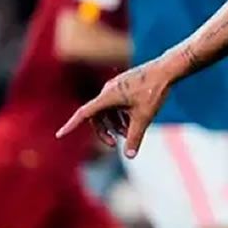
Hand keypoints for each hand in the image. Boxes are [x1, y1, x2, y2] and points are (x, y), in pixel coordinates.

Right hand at [56, 60, 172, 158]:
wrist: (167, 70)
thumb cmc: (154, 91)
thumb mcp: (143, 117)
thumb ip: (134, 137)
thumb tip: (129, 156)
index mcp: (108, 96)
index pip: (84, 114)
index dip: (72, 125)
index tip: (60, 135)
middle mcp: (108, 90)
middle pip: (97, 115)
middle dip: (104, 131)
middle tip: (115, 144)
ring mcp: (116, 86)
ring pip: (108, 110)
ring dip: (115, 124)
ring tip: (128, 134)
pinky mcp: (125, 84)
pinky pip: (116, 103)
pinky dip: (121, 115)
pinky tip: (133, 123)